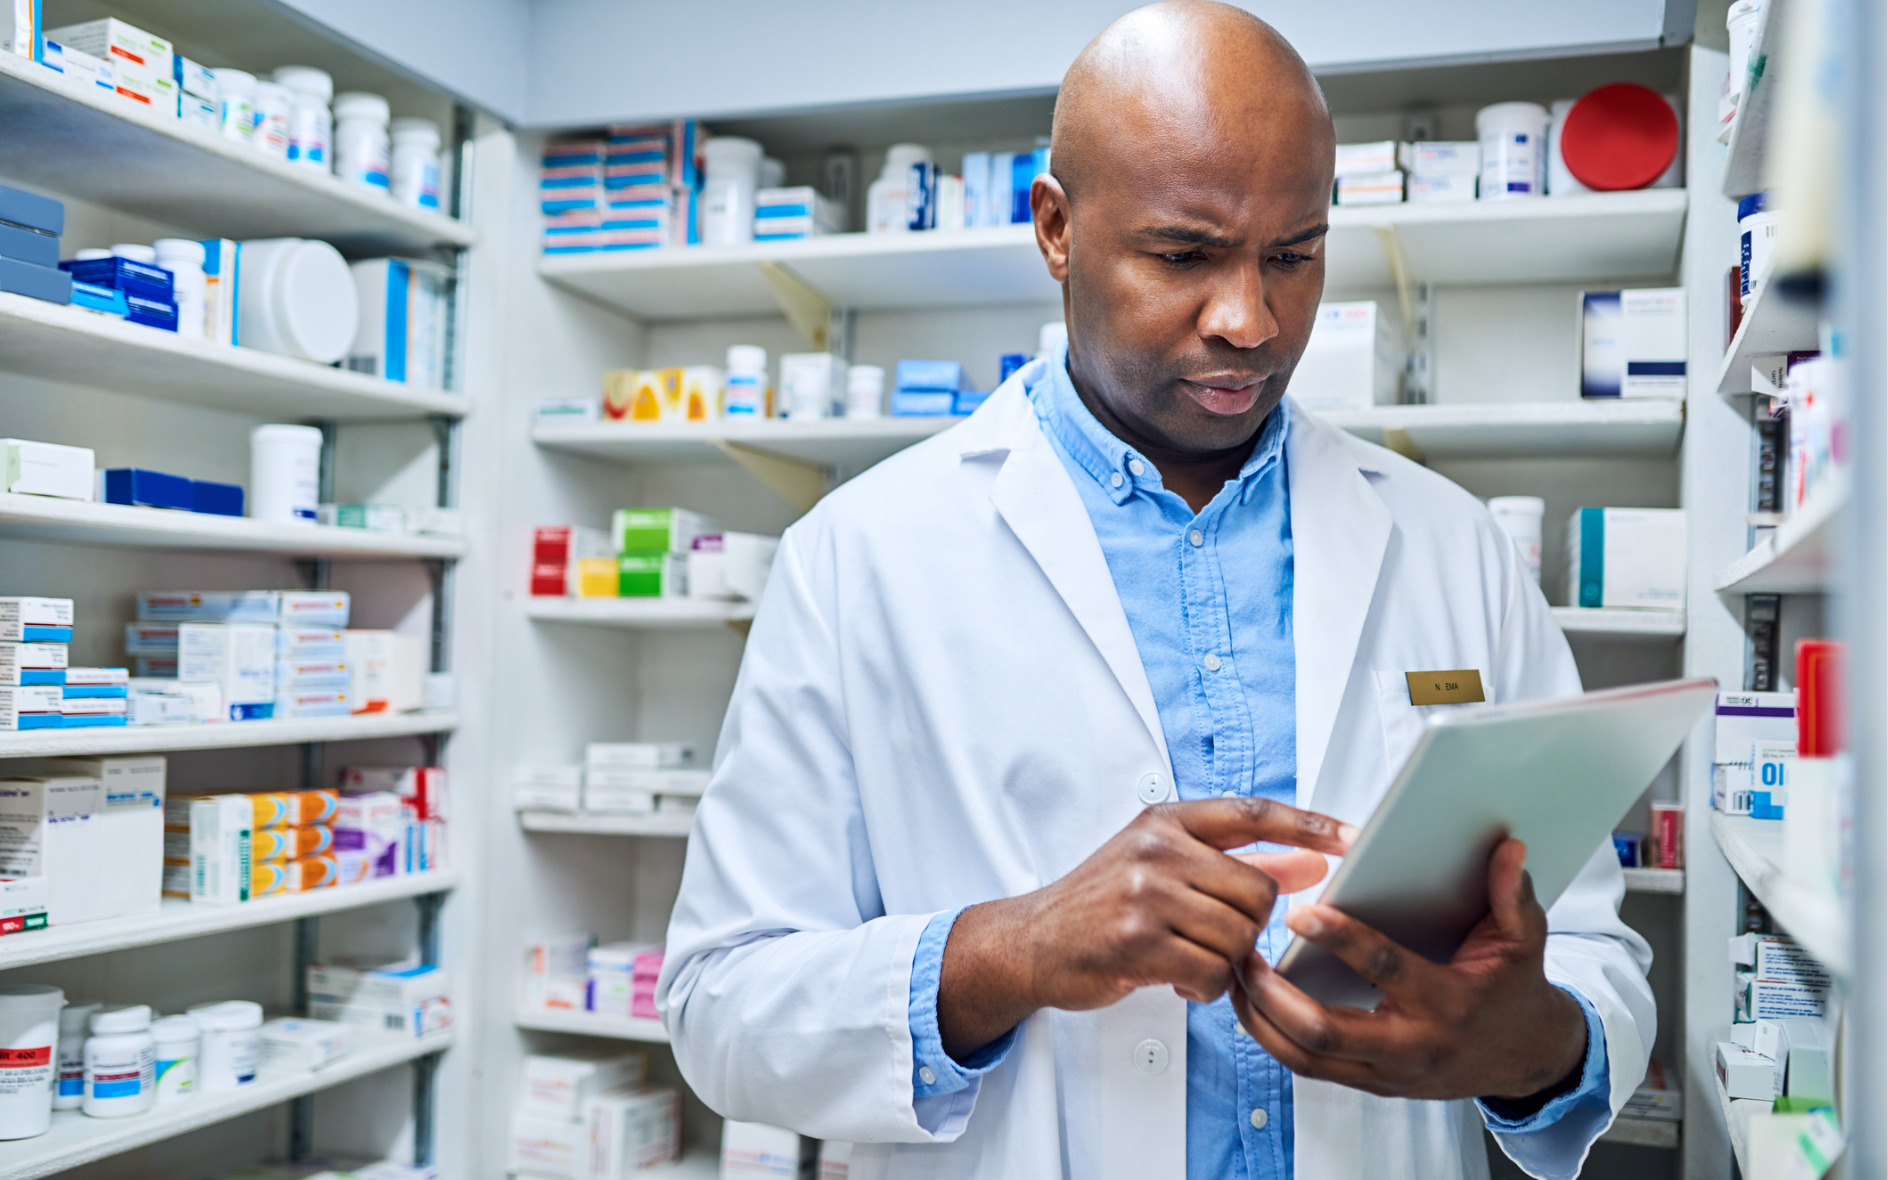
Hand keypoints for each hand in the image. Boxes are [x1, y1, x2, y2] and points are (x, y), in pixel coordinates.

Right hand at [938, 796, 1353, 1060]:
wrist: (1032, 940)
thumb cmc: (1101, 904)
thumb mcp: (1162, 864)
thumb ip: (1234, 860)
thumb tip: (1310, 863)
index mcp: (1167, 822)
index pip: (1253, 811)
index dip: (1309, 824)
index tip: (1352, 838)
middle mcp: (1157, 849)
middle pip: (1258, 889)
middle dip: (1251, 924)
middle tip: (1219, 936)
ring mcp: (1146, 892)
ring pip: (1239, 935)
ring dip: (1226, 961)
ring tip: (1192, 958)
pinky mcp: (1137, 940)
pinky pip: (1212, 972)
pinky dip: (1205, 987)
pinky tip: (1179, 978)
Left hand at [1233, 838, 1587, 1101]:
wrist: (1524, 1058)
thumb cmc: (1513, 991)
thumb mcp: (1522, 940)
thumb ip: (1510, 893)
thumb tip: (1507, 847)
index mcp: (1448, 1003)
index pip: (1386, 970)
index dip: (1341, 940)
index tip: (1299, 912)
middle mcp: (1413, 1045)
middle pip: (1325, 1032)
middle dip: (1274, 996)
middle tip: (1243, 955)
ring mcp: (1387, 1072)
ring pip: (1306, 1059)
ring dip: (1261, 1020)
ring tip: (1235, 976)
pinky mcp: (1371, 1083)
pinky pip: (1309, 1068)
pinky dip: (1273, 1038)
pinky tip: (1251, 1004)